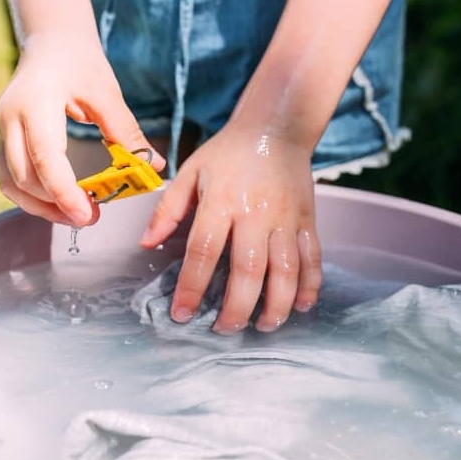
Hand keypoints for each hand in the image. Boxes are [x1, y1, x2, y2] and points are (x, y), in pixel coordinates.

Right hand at [0, 30, 165, 226]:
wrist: (52, 40)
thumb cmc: (80, 62)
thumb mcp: (107, 93)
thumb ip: (127, 132)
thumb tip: (153, 166)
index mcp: (35, 103)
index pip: (45, 157)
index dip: (64, 192)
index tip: (88, 214)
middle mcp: (9, 118)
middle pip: (23, 177)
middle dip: (55, 205)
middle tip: (92, 217)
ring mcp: (2, 128)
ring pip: (11, 183)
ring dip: (41, 207)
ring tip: (77, 215)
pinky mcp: (4, 137)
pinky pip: (10, 177)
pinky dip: (32, 196)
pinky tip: (59, 202)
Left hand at [140, 122, 321, 333]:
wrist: (275, 130)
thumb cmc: (228, 153)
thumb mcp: (191, 171)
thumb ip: (168, 208)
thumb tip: (147, 243)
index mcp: (221, 201)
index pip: (204, 251)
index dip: (192, 287)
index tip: (182, 313)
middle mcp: (255, 213)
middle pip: (248, 270)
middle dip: (237, 307)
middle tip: (224, 329)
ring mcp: (286, 218)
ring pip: (286, 270)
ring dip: (276, 305)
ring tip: (264, 326)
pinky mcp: (307, 220)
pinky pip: (313, 257)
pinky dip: (310, 285)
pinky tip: (300, 306)